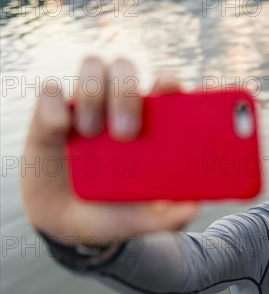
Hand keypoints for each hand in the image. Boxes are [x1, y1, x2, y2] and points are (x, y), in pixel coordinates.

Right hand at [20, 57, 198, 244]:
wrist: (68, 226)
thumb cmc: (116, 212)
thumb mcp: (145, 219)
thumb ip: (171, 216)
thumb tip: (193, 207)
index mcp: (151, 123)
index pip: (164, 84)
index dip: (168, 79)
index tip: (170, 92)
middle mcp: (119, 106)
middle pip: (126, 71)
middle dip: (127, 92)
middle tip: (126, 134)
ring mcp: (85, 106)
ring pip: (92, 67)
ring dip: (93, 92)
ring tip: (90, 133)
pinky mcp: (50, 115)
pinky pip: (51, 91)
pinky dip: (55, 103)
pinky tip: (62, 127)